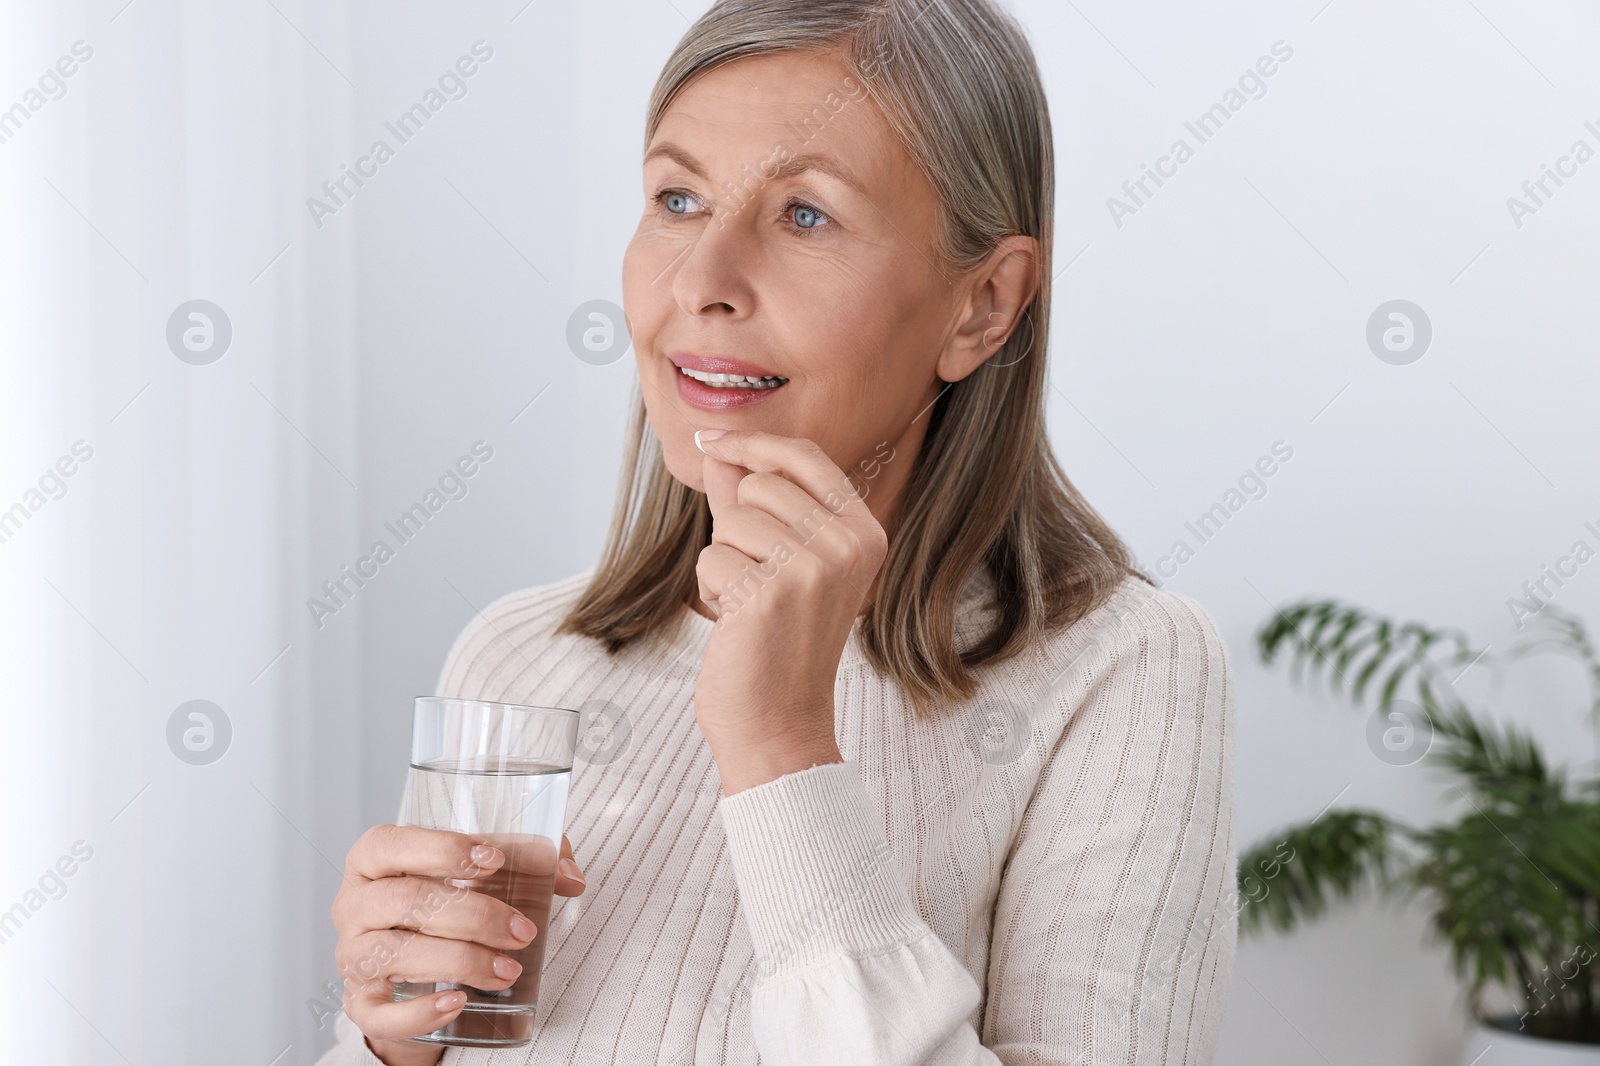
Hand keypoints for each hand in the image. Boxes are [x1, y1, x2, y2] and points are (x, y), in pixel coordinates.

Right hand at [331, 825, 586, 1065]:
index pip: (389, 845)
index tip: (495, 861)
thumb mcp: (482, 872)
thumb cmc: (446, 904)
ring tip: (508, 970)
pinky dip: (421, 1010)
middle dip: (473, 915)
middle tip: (522, 932)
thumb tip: (570, 875)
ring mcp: (352, 957)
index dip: (440, 849)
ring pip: (396, 954)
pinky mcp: (362, 1005)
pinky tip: (458, 1001)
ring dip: (460, 961)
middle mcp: (353, 905)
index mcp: (373, 860)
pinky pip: (381, 1013)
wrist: (414, 970)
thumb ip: (529, 859)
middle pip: (404, 901)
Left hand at [693, 429, 888, 793]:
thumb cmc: (776, 642)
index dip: (752, 444)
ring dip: (724, 562)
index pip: (805, 457)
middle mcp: (847, 546)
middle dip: (737, 527)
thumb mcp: (777, 560)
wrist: (779, 723)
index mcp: (863, 532)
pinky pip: (712, 559)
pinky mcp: (771, 593)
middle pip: (758, 485)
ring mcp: (813, 569)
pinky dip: (712, 592)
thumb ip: (750, 502)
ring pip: (730, 520)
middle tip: (756, 579)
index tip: (709, 440)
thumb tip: (717, 449)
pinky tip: (738, 624)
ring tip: (749, 604)